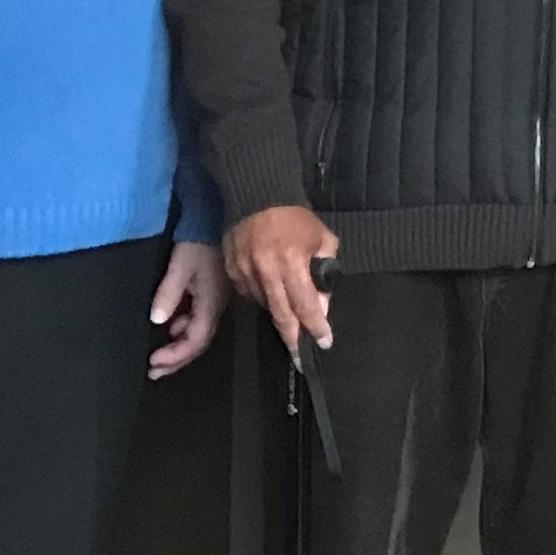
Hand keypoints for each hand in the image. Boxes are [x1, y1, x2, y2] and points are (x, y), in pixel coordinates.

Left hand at [149, 242, 225, 377]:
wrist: (216, 218)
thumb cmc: (198, 240)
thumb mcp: (181, 265)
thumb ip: (169, 293)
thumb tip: (157, 320)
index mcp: (210, 303)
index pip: (195, 340)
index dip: (176, 356)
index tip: (153, 363)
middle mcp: (215, 306)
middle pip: (198, 342)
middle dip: (176, 359)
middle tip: (154, 371)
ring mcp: (214, 300)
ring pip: (197, 332)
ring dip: (178, 346)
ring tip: (158, 354)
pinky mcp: (209, 292)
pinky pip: (197, 319)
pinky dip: (182, 329)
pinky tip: (170, 327)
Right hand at [226, 206, 341, 353]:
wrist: (258, 195)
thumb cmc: (295, 218)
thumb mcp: (322, 239)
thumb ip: (324, 271)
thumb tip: (321, 306)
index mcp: (291, 261)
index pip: (305, 304)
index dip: (315, 326)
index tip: (324, 342)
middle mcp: (266, 270)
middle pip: (281, 315)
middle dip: (293, 340)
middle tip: (302, 359)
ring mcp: (245, 272)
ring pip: (264, 307)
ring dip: (279, 315)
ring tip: (290, 317)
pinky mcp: (231, 271)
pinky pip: (249, 295)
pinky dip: (261, 298)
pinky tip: (270, 292)